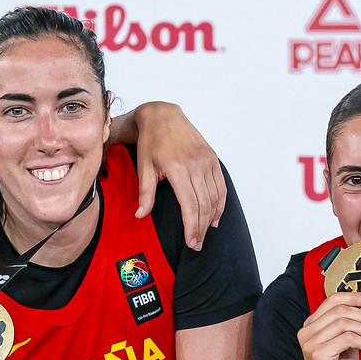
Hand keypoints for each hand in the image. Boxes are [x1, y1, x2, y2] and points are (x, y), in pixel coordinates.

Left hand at [124, 103, 225, 248]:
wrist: (163, 116)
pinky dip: (220, 203)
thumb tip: (140, 215)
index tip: (190, 241)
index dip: (191, 226)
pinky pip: (220, 186)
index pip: (189, 204)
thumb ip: (145, 193)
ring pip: (214, 197)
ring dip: (211, 218)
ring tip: (204, 233)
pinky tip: (214, 216)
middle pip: (204, 204)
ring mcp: (206, 160)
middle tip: (196, 244)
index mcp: (177, 167)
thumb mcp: (143, 166)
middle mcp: (195, 164)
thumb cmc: (151, 141)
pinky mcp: (212, 158)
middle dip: (200, 228)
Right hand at [297, 292, 360, 359]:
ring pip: (345, 323)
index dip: (354, 296)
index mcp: (311, 326)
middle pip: (340, 310)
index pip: (332, 300)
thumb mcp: (346, 343)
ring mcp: (309, 343)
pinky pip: (347, 338)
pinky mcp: (318, 355)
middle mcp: (306, 332)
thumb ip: (350, 325)